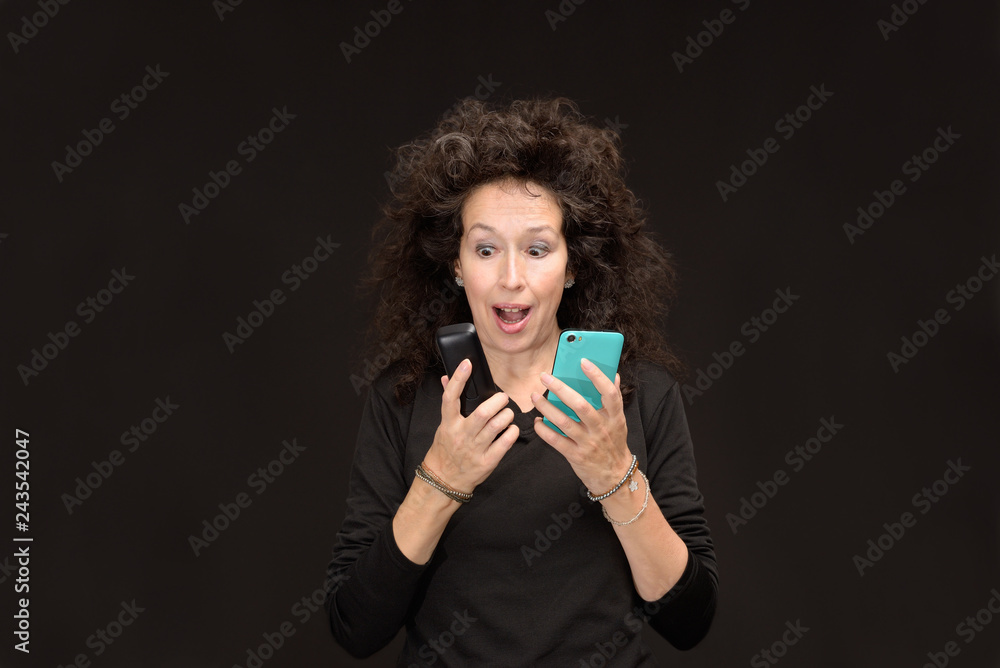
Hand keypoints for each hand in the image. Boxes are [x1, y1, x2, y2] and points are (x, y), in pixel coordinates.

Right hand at [423, 358, 517, 492]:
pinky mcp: (487, 462)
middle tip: (503, 399)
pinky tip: (511, 429)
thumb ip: (449, 403)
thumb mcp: (443, 425)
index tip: (468, 363)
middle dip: (498, 401)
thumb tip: (445, 378)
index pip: (451, 397)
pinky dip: (512, 432)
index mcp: (448, 423)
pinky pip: (505, 443)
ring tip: (507, 414)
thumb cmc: (446, 449)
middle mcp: (461, 435)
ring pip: (497, 425)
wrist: (444, 480)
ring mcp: (475, 449)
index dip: (459, 378)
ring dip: (507, 416)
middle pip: (483, 412)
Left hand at [531, 358, 631, 494]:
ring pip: (564, 422)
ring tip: (534, 396)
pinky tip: (537, 421)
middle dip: (560, 389)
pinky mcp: (575, 456)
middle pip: (580, 405)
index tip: (583, 361)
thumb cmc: (614, 444)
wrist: (615, 477)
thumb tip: (615, 375)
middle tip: (544, 376)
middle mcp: (601, 429)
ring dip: (546, 408)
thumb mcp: (619, 422)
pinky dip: (543, 430)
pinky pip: (556, 440)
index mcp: (614, 417)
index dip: (597, 376)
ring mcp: (588, 443)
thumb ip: (614, 399)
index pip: (609, 393)